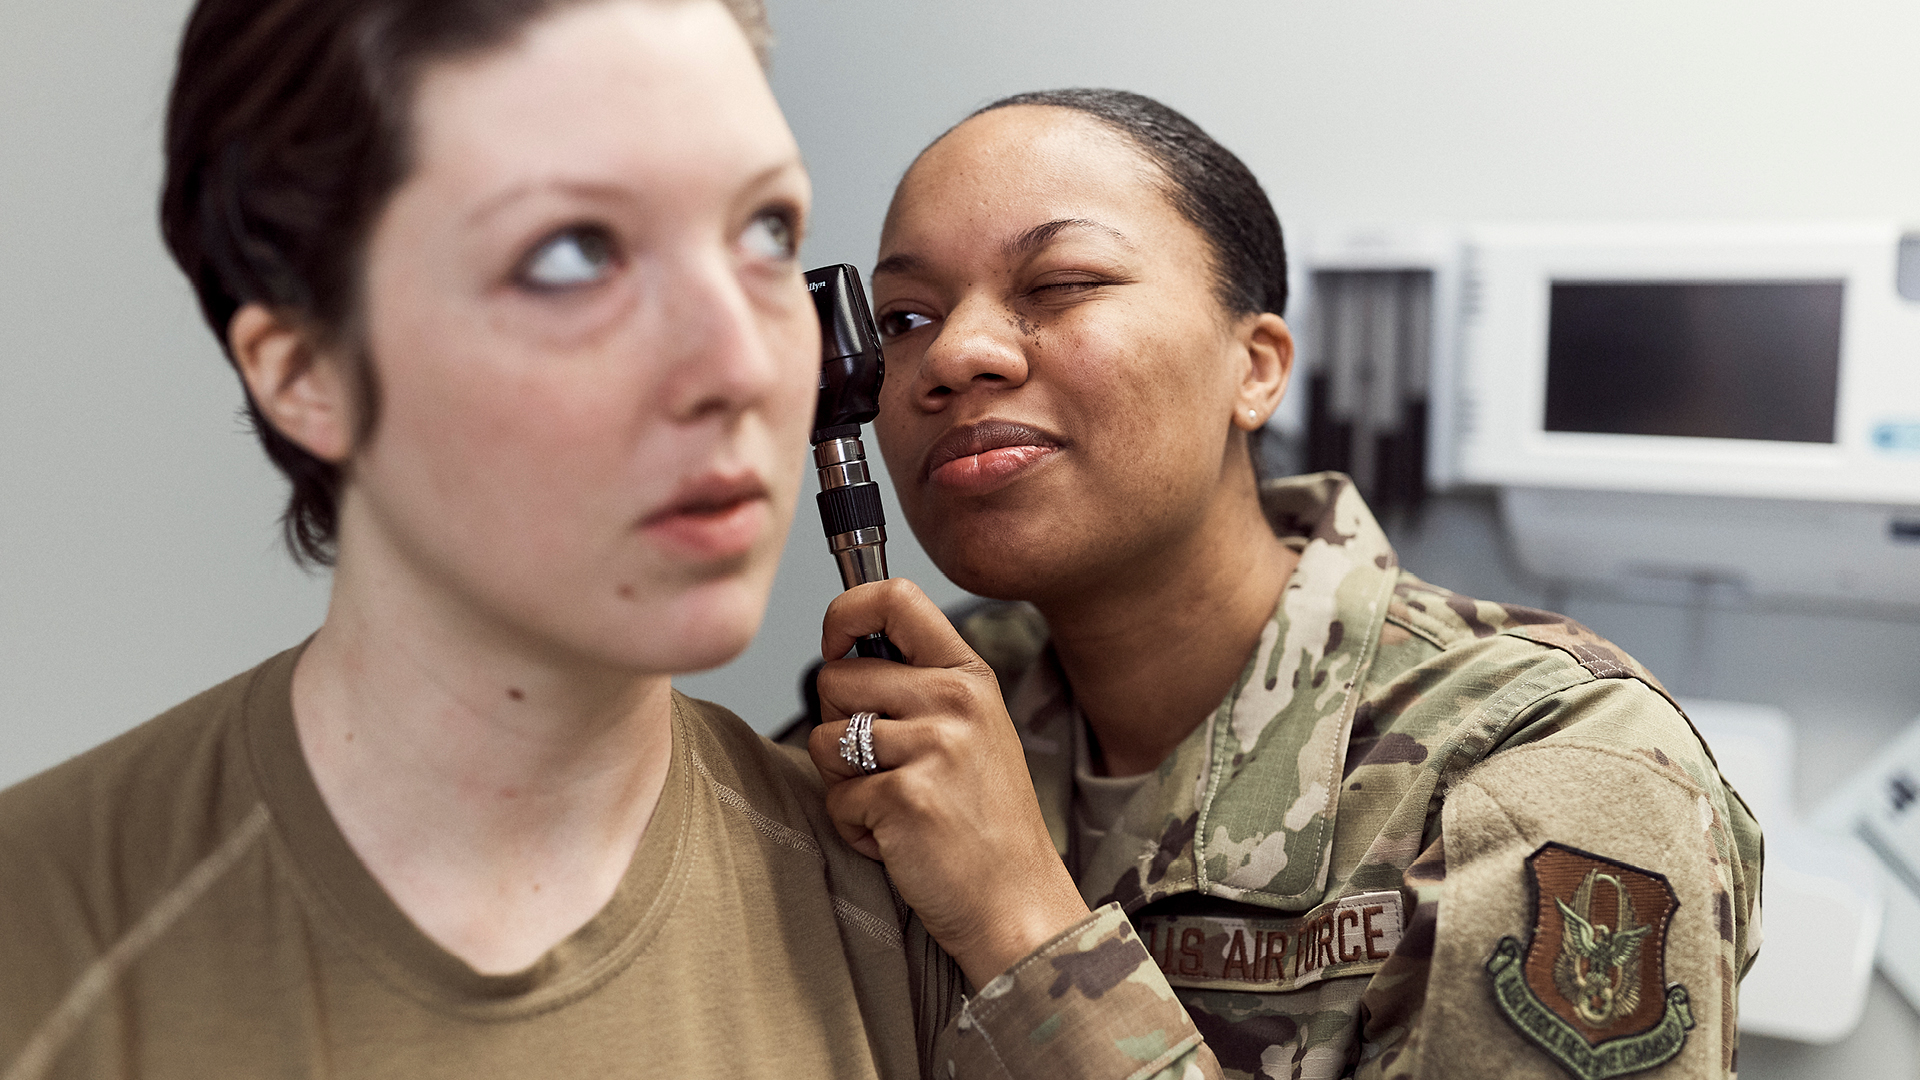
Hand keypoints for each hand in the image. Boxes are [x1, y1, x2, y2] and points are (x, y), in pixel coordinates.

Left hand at [808, 579, 1090, 987]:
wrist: (1017, 901)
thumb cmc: (984, 819)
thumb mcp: (972, 728)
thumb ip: (919, 684)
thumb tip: (842, 652)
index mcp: (969, 674)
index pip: (895, 597)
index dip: (846, 613)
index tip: (836, 644)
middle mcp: (954, 700)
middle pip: (836, 676)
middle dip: (838, 724)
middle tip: (883, 766)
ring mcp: (932, 747)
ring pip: (824, 738)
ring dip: (843, 781)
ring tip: (895, 804)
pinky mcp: (905, 797)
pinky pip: (835, 797)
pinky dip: (854, 826)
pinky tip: (898, 838)